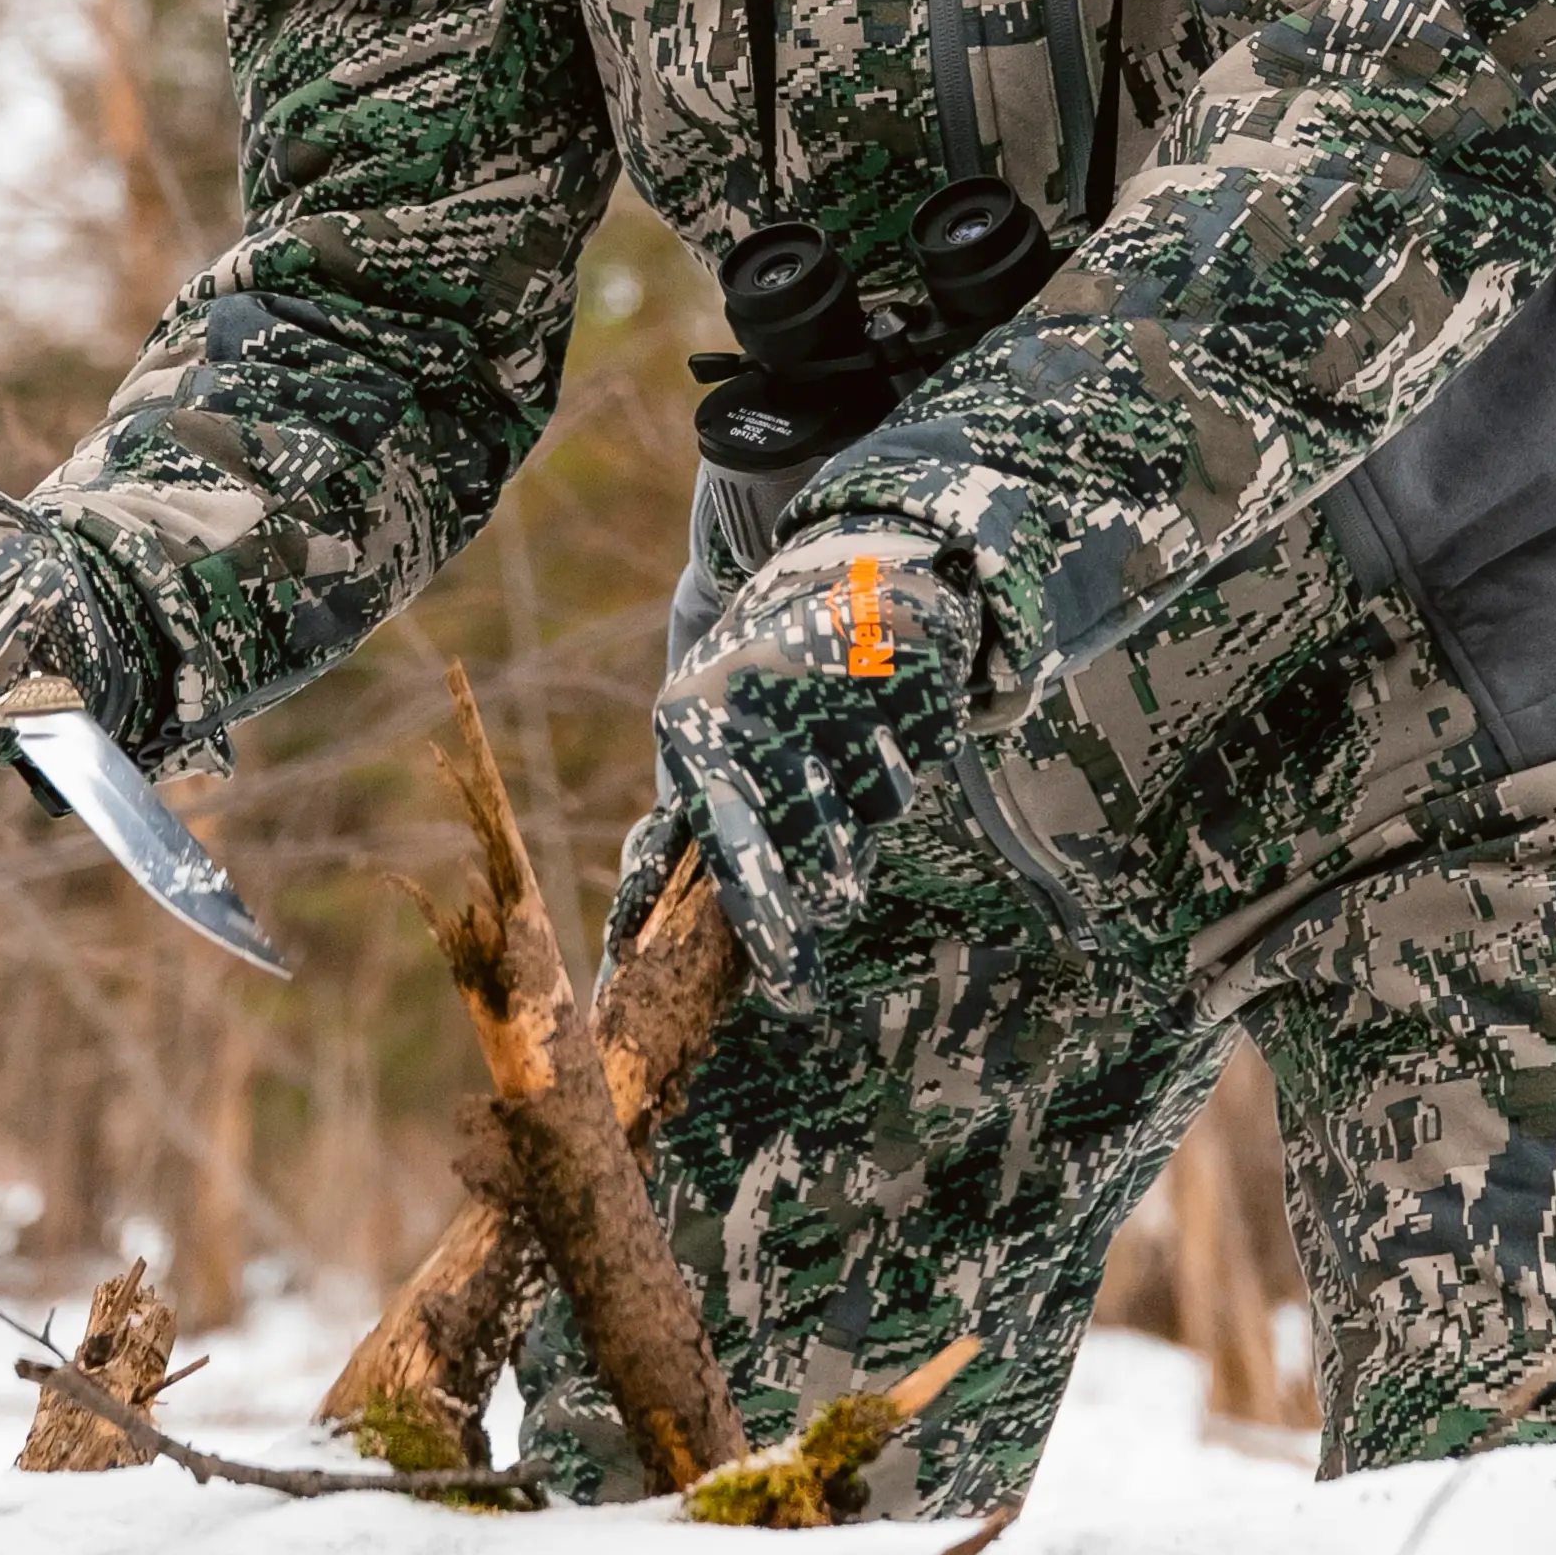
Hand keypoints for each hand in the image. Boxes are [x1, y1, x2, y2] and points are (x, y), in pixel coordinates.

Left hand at [648, 528, 984, 970]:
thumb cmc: (763, 685)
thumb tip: (631, 946)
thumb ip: (686, 831)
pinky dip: (910, 747)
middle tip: (830, 841)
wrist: (846, 561)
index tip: (792, 994)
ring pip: (880, 808)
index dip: (767, 926)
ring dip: (871, 797)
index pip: (734, 848)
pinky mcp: (910, 658)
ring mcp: (839, 671)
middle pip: (820, 852)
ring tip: (846, 738)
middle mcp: (760, 693)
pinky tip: (883, 706)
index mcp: (695, 722)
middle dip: (832, 867)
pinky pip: (924, 758)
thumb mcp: (705, 738)